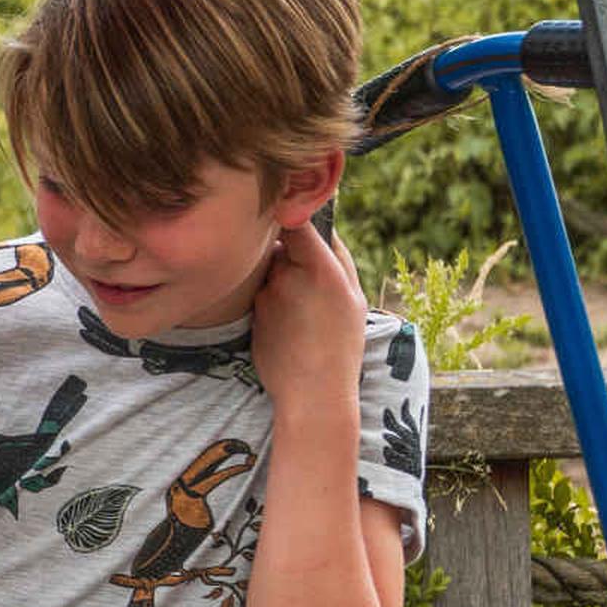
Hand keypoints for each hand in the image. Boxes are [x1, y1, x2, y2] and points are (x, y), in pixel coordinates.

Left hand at [249, 215, 369, 410]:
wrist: (313, 392)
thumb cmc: (341, 344)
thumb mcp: (354, 297)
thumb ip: (339, 257)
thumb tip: (323, 224)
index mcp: (320, 268)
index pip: (295, 221)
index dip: (291, 214)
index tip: (294, 214)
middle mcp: (288, 276)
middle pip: (278, 244)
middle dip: (288, 253)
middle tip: (308, 280)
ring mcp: (266, 294)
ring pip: (268, 271)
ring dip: (279, 279)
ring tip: (301, 312)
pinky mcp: (252, 312)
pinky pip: (260, 295)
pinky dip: (271, 301)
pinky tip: (288, 325)